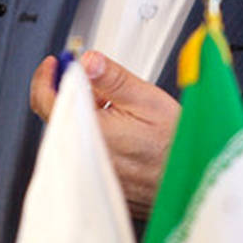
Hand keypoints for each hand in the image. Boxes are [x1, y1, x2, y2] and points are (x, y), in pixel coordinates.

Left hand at [30, 50, 179, 218]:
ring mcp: (90, 171)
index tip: (54, 64)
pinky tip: (115, 127)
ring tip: (109, 103)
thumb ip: (113, 79)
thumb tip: (88, 60)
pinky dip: (91, 133)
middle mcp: (86, 156)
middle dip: (66, 91)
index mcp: (93, 133)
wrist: (195, 181)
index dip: (47, 77)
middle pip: (57, 117)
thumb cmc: (176, 144)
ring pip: (70, 134)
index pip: (48, 102)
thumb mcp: (148, 100)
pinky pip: (83, 151)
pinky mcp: (99, 180)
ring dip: (80, 112)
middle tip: (83, 76)